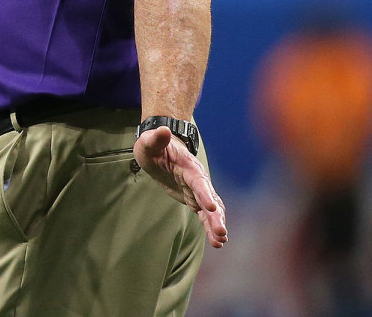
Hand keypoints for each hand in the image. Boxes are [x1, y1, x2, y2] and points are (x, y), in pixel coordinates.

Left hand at [133, 126, 227, 247]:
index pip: (198, 181)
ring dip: (216, 224)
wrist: (162, 149)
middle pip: (210, 198)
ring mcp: (197, 190)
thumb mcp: (149, 142)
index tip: (211, 207)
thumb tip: (162, 130)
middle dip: (216, 216)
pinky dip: (210, 226)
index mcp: (188, 167)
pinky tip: (217, 242)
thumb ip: (156, 138)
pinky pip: (205, 215)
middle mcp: (197, 179)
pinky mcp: (194, 199)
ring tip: (221, 241)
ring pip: (211, 209)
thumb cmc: (154, 145)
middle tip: (222, 233)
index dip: (204, 193)